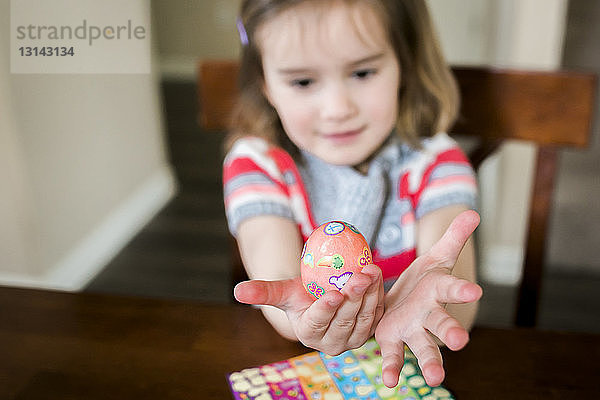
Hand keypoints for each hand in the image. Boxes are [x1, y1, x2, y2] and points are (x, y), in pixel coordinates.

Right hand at [234, 264, 383, 354]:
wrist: (321, 299)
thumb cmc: (299, 295)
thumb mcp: (282, 291)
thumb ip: (262, 292)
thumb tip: (236, 291)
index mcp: (309, 334)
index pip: (318, 322)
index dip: (326, 309)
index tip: (333, 293)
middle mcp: (332, 343)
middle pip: (345, 320)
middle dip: (353, 297)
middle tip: (358, 276)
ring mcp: (353, 339)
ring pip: (364, 317)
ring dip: (370, 294)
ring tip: (371, 271)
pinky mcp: (370, 330)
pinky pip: (377, 313)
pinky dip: (379, 294)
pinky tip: (378, 276)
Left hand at [375, 210, 482, 387]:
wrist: (404, 302)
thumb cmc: (425, 281)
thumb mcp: (437, 257)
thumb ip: (454, 238)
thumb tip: (473, 212)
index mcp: (439, 291)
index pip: (453, 288)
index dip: (462, 290)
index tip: (474, 290)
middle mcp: (430, 315)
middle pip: (443, 323)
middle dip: (452, 331)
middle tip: (462, 341)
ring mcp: (413, 330)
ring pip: (425, 347)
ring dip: (431, 362)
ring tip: (436, 379)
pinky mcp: (393, 339)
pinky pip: (394, 355)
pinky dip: (393, 366)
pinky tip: (390, 381)